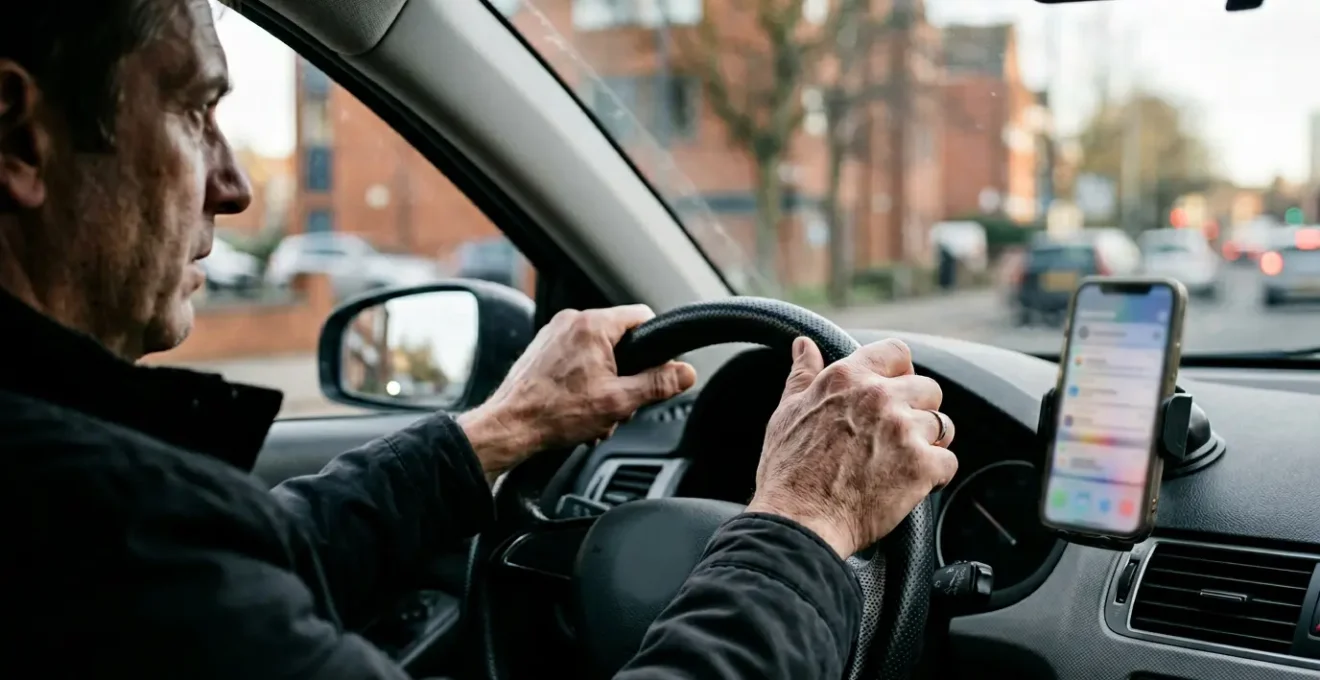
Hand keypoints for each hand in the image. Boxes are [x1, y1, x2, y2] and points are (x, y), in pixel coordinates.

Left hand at [458, 305, 696, 480]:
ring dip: (604, 382)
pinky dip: (583, 380)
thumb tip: (686, 373)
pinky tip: (577, 406)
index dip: (656, 345)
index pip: (643, 317)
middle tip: (618, 401)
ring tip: (594, 410)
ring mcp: (553, 333)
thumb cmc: (555, 413)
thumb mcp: (619, 401)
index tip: (655, 370)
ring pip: (598, 352)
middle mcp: (572, 321)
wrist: (509, 426)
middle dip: (626, 373)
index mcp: (593, 325)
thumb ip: (658, 384)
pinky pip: (576, 358)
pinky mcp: (542, 349)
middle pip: (620, 339)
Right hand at [747, 337, 956, 556]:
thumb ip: (802, 374)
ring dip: (928, 443)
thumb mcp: (787, 412)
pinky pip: (948, 461)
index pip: (897, 352)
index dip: (901, 371)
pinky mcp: (921, 465)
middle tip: (895, 436)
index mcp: (847, 378)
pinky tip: (910, 484)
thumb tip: (804, 344)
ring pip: (942, 425)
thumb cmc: (788, 472)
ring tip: (902, 461)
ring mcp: (903, 430)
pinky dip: (934, 475)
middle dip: (917, 411)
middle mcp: (879, 397)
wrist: (799, 521)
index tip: (895, 390)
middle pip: (928, 388)